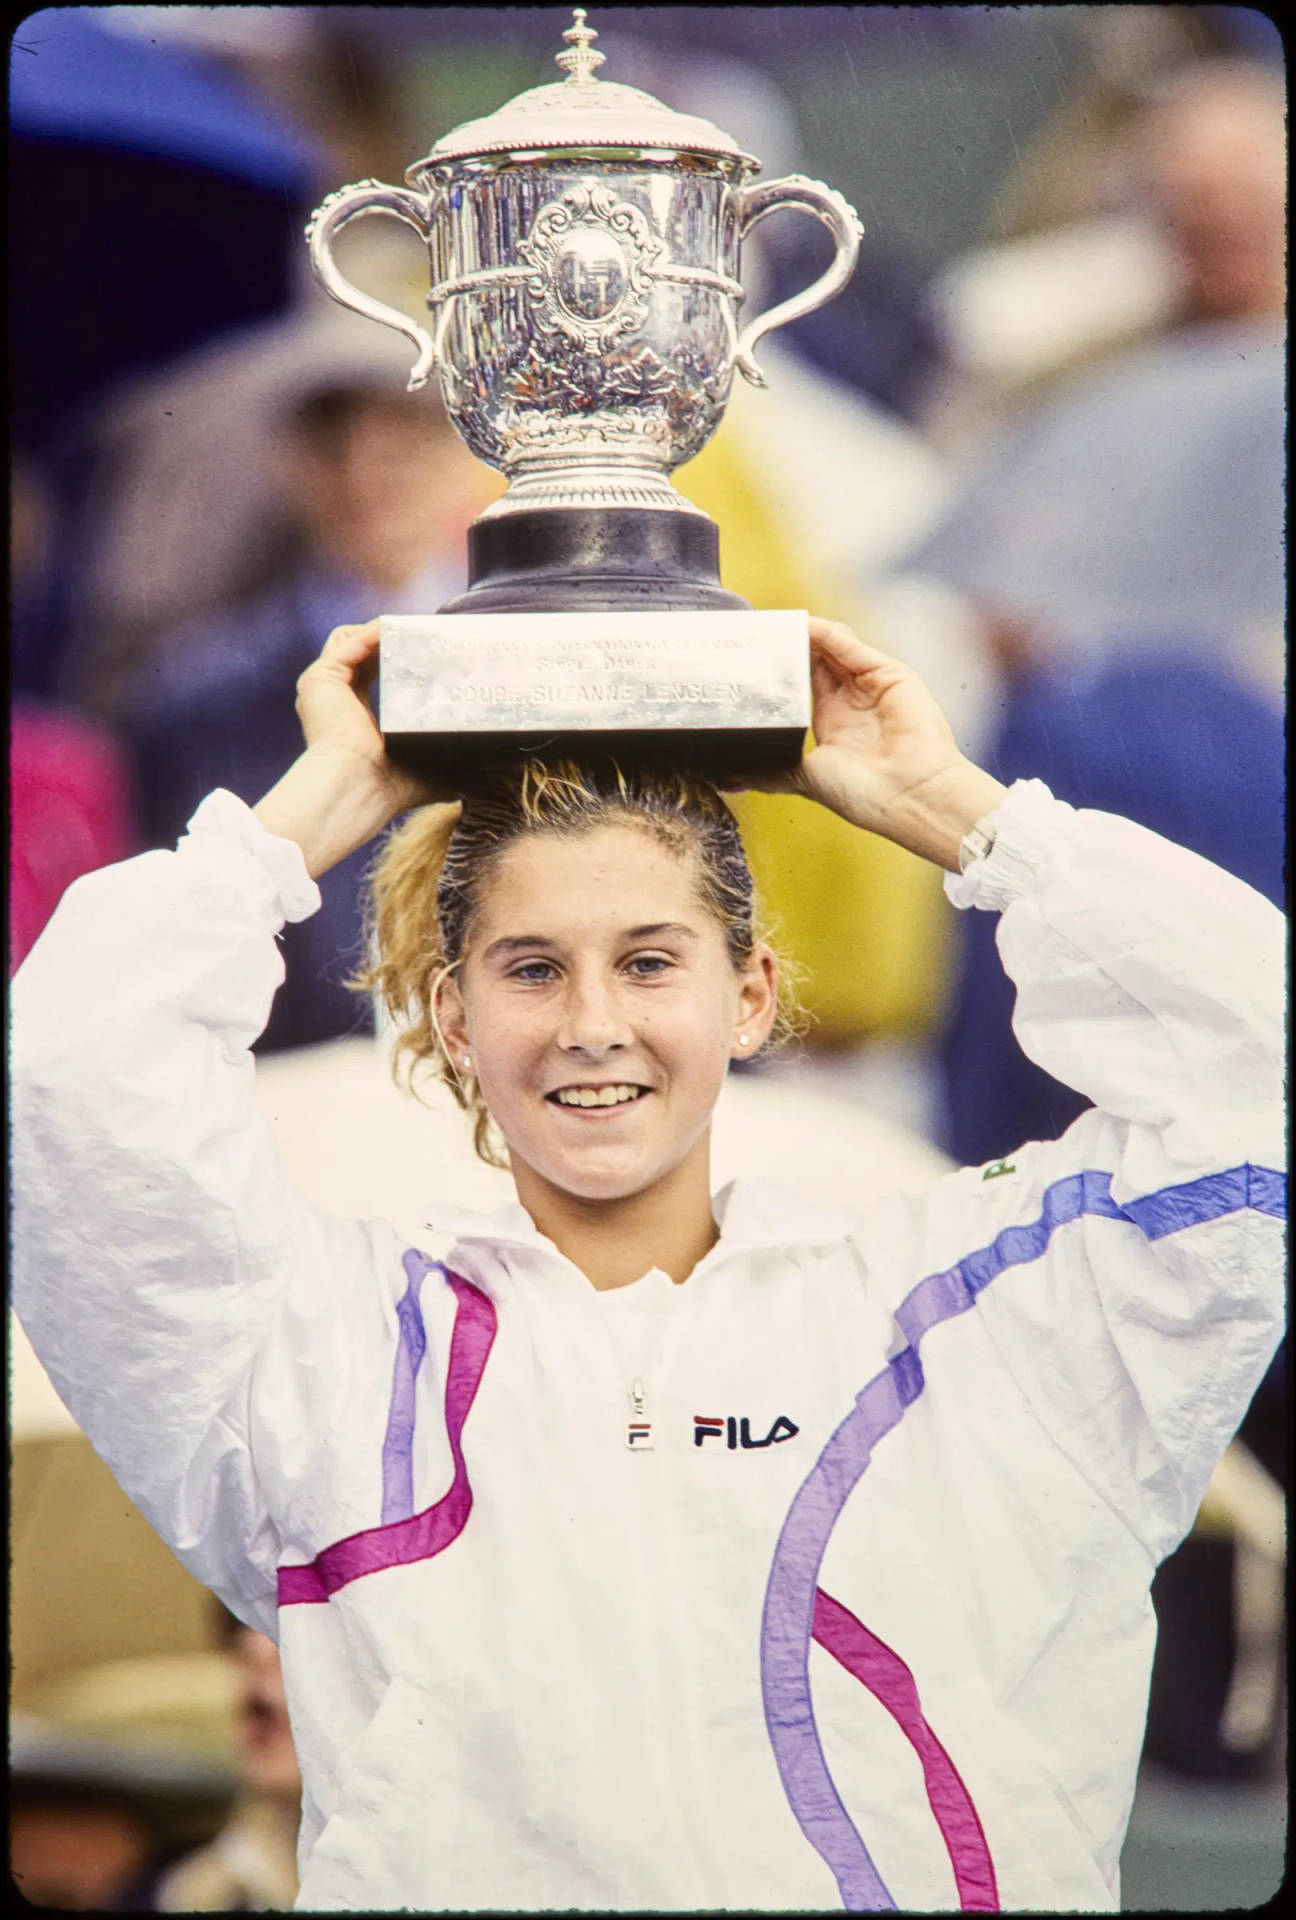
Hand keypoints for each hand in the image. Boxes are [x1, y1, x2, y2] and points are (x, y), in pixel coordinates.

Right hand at [253, 621, 439, 877]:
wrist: (359, 790)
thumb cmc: (391, 790)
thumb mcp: (433, 773)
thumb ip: (458, 764)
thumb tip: (500, 769)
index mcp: (354, 719)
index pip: (375, 675)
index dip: (402, 660)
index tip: (432, 653)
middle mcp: (334, 700)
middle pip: (364, 652)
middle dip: (394, 640)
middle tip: (429, 634)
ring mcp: (324, 688)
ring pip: (351, 640)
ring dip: (382, 631)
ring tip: (415, 627)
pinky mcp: (320, 679)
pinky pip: (348, 641)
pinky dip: (374, 632)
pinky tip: (399, 628)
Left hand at [747, 617, 1006, 869]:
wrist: (908, 798)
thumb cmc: (864, 795)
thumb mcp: (806, 779)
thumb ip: (771, 772)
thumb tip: (730, 780)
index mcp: (833, 721)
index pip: (803, 680)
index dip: (780, 666)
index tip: (750, 654)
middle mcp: (853, 699)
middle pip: (818, 657)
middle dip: (790, 644)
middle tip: (758, 631)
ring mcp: (873, 685)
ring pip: (834, 647)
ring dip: (806, 634)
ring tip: (776, 624)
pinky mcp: (890, 675)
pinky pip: (852, 648)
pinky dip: (828, 635)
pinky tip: (804, 627)